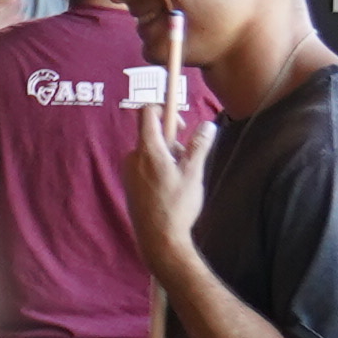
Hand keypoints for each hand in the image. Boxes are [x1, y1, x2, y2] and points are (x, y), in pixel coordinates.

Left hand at [118, 21, 210, 262]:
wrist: (158, 240)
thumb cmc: (177, 207)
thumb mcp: (194, 174)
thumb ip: (198, 147)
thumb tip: (207, 125)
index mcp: (148, 150)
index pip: (147, 112)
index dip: (160, 102)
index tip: (173, 97)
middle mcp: (134, 156)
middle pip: (151, 129)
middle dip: (170, 131)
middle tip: (187, 144)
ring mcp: (130, 170)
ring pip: (150, 148)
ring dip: (167, 151)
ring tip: (183, 173)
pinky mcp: (131, 182)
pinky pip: (146, 163)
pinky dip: (160, 164)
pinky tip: (173, 184)